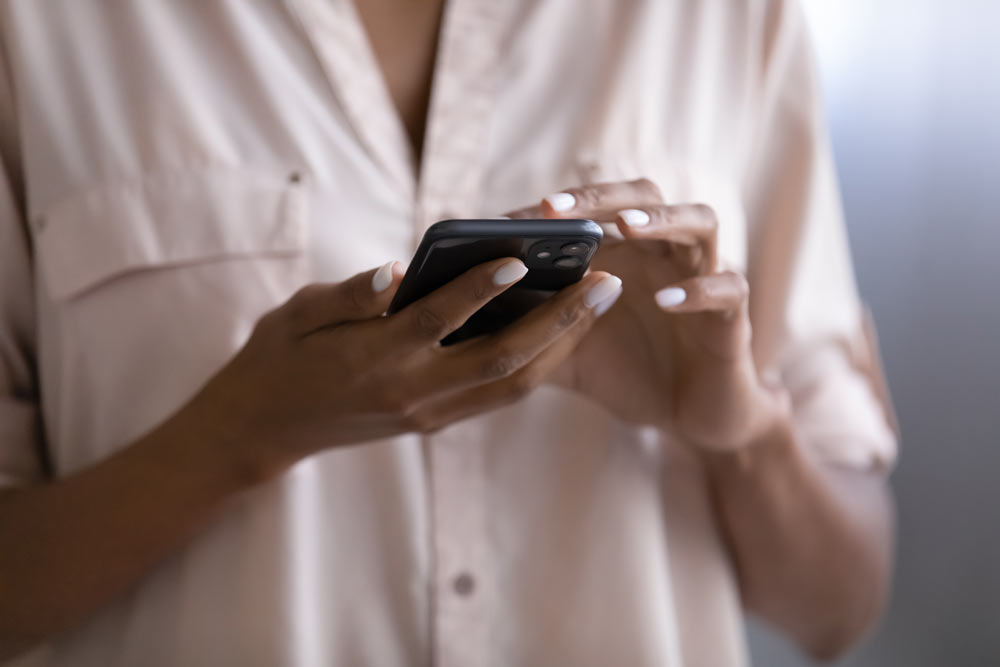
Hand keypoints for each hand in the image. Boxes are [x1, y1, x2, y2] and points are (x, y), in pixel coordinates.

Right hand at [185, 258, 621, 475]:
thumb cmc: (278, 356)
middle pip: (500, 359)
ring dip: (561, 344)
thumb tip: (394, 270)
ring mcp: (427, 413)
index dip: (479, 288)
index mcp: (373, 359)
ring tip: (598, 302)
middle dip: (559, 321)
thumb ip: (348, 295)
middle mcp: (410, 392)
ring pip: (511, 384)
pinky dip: (537, 363)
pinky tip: (563, 331)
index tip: (521, 256)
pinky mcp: (434, 422)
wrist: (264, 427)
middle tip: (604, 282)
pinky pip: (499, 394)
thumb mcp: (297, 314)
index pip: (437, 319)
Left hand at [508, 179, 785, 451]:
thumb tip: (470, 314)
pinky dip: (698, 289)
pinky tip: (666, 299)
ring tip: (622, 229)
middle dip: (600, 196)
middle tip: (553, 210)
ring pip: (699, 222)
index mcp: (625, 252)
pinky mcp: (732, 314)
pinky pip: (728, 288)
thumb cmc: (626, 372)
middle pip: (645, 194)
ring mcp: (703, 276)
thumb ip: (529, 328)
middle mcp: (665, 252)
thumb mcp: (568, 351)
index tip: (505, 221)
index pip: (593, 209)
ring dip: (661, 220)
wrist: (690, 417)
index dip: (551, 210)